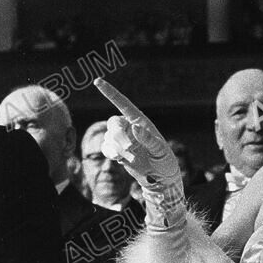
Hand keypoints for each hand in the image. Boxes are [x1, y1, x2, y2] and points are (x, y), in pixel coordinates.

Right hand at [94, 78, 183, 226]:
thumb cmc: (165, 164)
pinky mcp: (119, 152)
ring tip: (130, 157)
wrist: (161, 181)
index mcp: (142, 123)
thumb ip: (149, 140)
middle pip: (113, 122)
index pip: (124, 104)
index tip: (97, 81)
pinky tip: (118, 158)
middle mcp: (130, 129)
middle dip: (117, 133)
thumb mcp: (161, 152)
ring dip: (116, 147)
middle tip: (128, 147)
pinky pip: (106, 147)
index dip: (110, 92)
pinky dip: (109, 152)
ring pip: (109, 136)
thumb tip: (135, 128)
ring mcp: (123, 140)